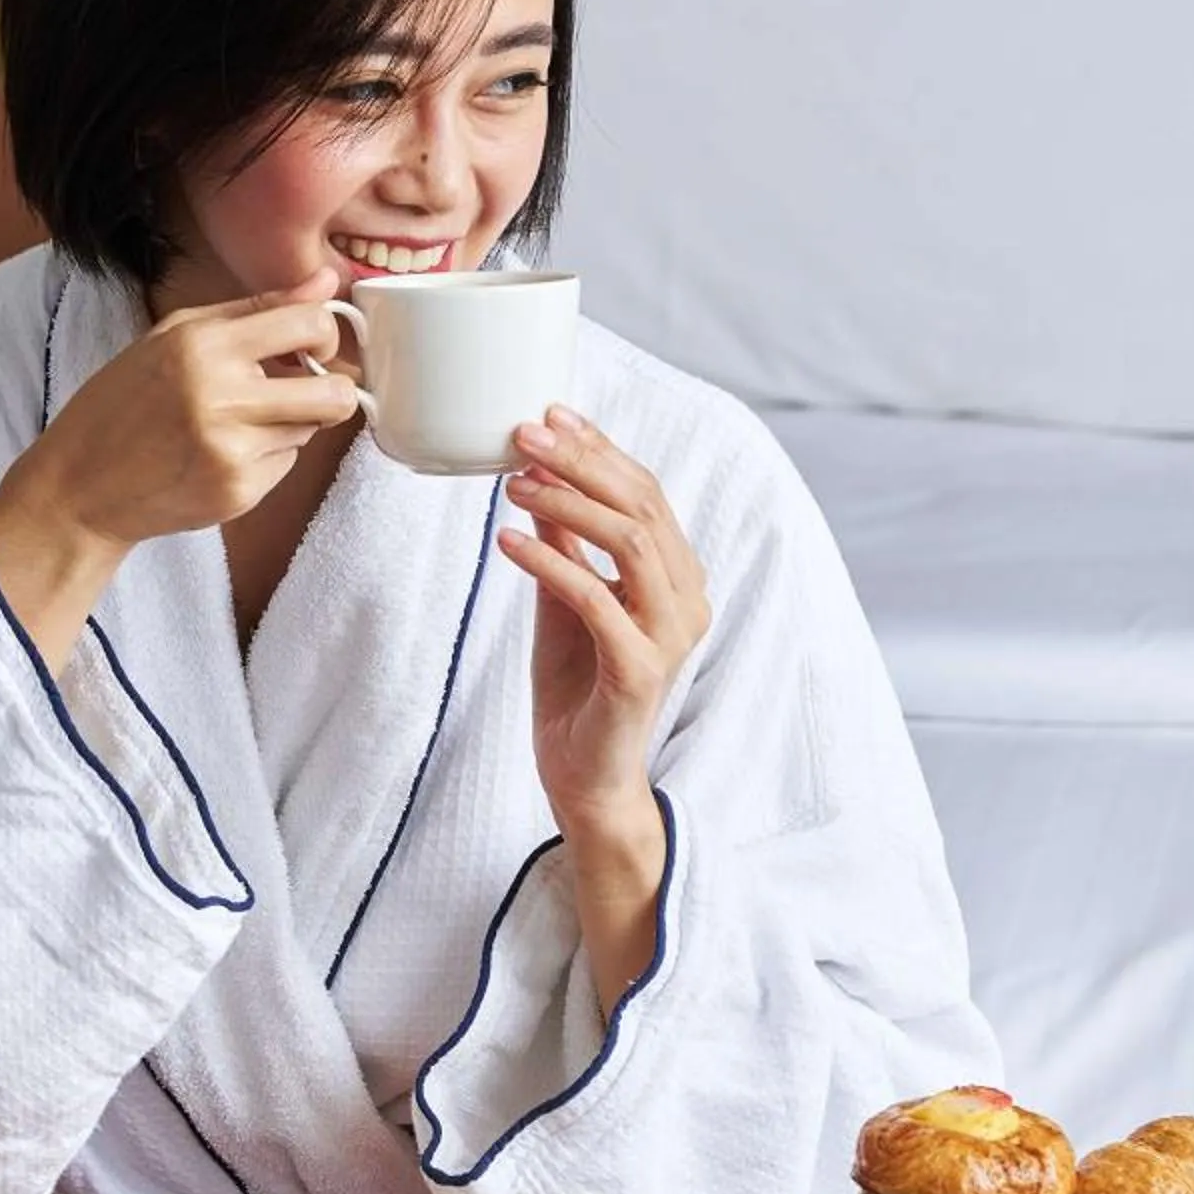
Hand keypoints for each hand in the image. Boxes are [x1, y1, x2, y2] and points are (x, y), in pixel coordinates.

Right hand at [0, 270, 355, 665]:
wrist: (80, 485)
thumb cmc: (124, 402)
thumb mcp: (176, 335)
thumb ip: (257, 308)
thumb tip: (326, 281)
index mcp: (203, 345)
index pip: (310, 326)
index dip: (326, 336)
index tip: (312, 346)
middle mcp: (222, 397)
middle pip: (335, 394)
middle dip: (333, 391)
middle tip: (305, 390)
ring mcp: (233, 451)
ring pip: (310, 430)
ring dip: (289, 424)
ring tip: (235, 423)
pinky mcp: (238, 493)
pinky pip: (286, 465)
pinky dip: (265, 458)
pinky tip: (220, 455)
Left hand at [498, 407, 711, 1005]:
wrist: (583, 781)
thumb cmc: (577, 691)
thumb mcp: (566, 601)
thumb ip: (568, 546)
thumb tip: (540, 478)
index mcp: (678, 578)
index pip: (646, 493)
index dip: (600, 448)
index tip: (550, 412)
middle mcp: (687, 600)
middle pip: (642, 507)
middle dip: (582, 461)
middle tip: (525, 431)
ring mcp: (670, 636)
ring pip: (630, 544)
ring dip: (568, 503)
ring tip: (513, 482)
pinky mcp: (641, 672)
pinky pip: (597, 600)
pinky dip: (550, 563)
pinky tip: (507, 540)